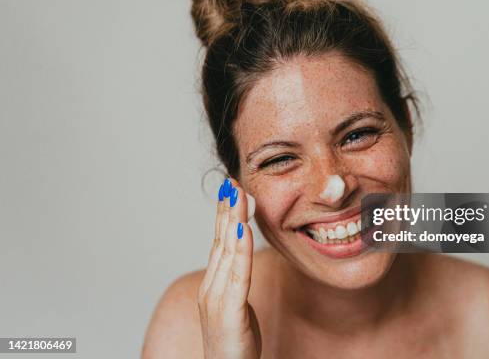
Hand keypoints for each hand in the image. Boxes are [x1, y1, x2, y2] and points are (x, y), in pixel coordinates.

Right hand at [198, 178, 260, 358]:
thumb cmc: (234, 346)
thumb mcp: (237, 307)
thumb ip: (236, 283)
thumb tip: (243, 261)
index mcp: (214, 285)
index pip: (220, 242)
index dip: (225, 215)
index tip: (231, 191)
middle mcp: (211, 287)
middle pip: (221, 240)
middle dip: (227, 209)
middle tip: (232, 181)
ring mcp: (216, 298)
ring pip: (227, 251)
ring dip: (233, 220)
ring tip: (238, 195)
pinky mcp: (228, 311)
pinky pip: (237, 274)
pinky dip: (240, 249)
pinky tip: (243, 230)